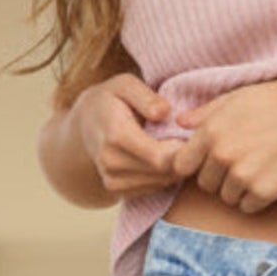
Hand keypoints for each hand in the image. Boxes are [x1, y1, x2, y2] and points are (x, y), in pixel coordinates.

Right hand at [74, 73, 184, 198]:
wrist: (84, 125)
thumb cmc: (110, 99)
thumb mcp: (125, 84)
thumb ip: (145, 97)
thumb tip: (165, 112)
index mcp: (116, 134)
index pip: (159, 157)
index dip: (183, 150)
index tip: (192, 135)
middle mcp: (111, 162)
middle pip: (163, 173)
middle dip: (183, 159)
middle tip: (192, 141)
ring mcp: (112, 180)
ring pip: (160, 183)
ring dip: (175, 169)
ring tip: (178, 147)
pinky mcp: (116, 190)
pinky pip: (151, 189)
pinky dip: (163, 177)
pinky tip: (164, 159)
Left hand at [169, 70, 276, 212]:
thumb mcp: (239, 97)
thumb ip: (206, 113)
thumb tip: (179, 122)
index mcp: (212, 130)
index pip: (182, 164)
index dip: (194, 164)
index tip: (209, 161)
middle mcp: (223, 154)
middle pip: (205, 184)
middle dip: (219, 177)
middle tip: (245, 159)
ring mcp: (243, 176)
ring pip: (227, 198)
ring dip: (240, 189)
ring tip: (261, 166)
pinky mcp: (264, 192)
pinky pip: (248, 207)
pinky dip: (258, 198)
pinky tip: (272, 177)